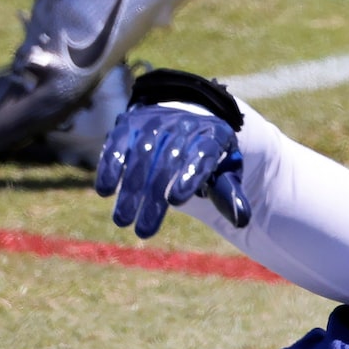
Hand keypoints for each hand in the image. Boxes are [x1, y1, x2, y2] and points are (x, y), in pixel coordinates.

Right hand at [93, 103, 248, 237]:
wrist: (186, 117)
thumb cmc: (207, 156)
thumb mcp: (223, 171)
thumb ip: (229, 194)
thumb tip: (242, 220)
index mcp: (212, 135)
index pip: (202, 153)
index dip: (189, 175)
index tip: (176, 200)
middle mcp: (183, 125)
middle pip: (167, 161)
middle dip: (152, 198)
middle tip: (143, 232)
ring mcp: (155, 122)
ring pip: (141, 155)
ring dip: (129, 190)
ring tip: (122, 221)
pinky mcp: (131, 123)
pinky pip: (119, 143)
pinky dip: (110, 165)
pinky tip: (105, 190)